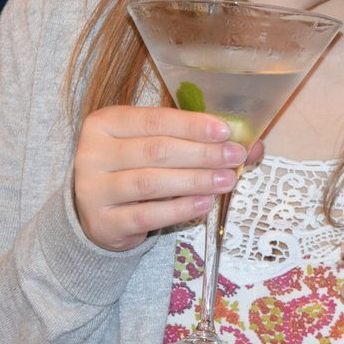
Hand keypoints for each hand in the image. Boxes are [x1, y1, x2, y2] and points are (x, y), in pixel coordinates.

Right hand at [71, 105, 251, 251]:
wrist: (97, 212)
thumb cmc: (131, 169)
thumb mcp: (152, 145)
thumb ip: (192, 140)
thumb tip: (251, 145)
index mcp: (104, 123)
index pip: (153, 120)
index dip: (191, 125)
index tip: (225, 131)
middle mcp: (92, 153)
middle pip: (155, 151)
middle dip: (201, 154)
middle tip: (234, 157)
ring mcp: (93, 190)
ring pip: (151, 183)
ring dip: (195, 181)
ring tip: (226, 181)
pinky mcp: (102, 222)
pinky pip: (147, 215)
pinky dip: (180, 209)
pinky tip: (205, 203)